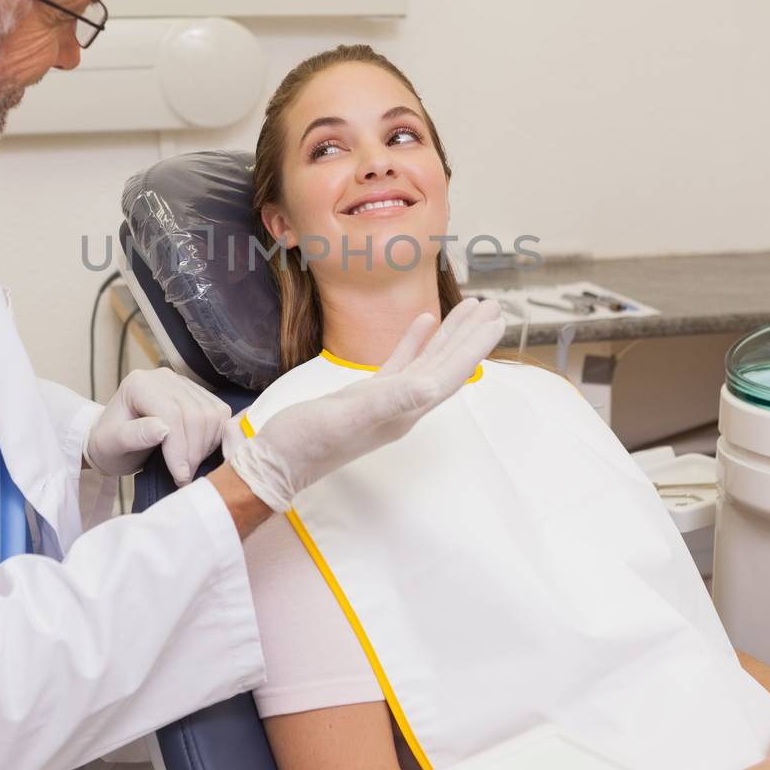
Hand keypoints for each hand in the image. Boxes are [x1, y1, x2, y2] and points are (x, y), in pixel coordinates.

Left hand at [85, 367, 231, 484]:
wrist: (116, 441)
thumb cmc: (110, 445)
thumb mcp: (112, 445)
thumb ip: (134, 435)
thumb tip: (162, 429)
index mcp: (139, 384)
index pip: (171, 413)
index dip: (180, 447)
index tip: (180, 475)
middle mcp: (164, 377)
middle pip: (195, 413)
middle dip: (193, 451)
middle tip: (184, 476)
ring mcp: (183, 384)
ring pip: (211, 414)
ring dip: (205, 447)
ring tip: (188, 467)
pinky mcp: (198, 394)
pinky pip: (220, 413)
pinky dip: (215, 437)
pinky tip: (199, 453)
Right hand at [225, 298, 504, 511]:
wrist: (274, 464)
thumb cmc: (306, 442)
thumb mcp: (347, 416)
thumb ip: (390, 399)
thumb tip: (431, 385)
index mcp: (405, 410)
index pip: (449, 372)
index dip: (474, 345)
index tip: (495, 318)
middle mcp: (403, 407)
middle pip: (446, 366)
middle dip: (470, 336)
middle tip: (492, 305)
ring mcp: (385, 402)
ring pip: (427, 362)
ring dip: (448, 336)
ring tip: (468, 309)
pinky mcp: (365, 397)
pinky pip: (400, 364)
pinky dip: (415, 342)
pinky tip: (423, 322)